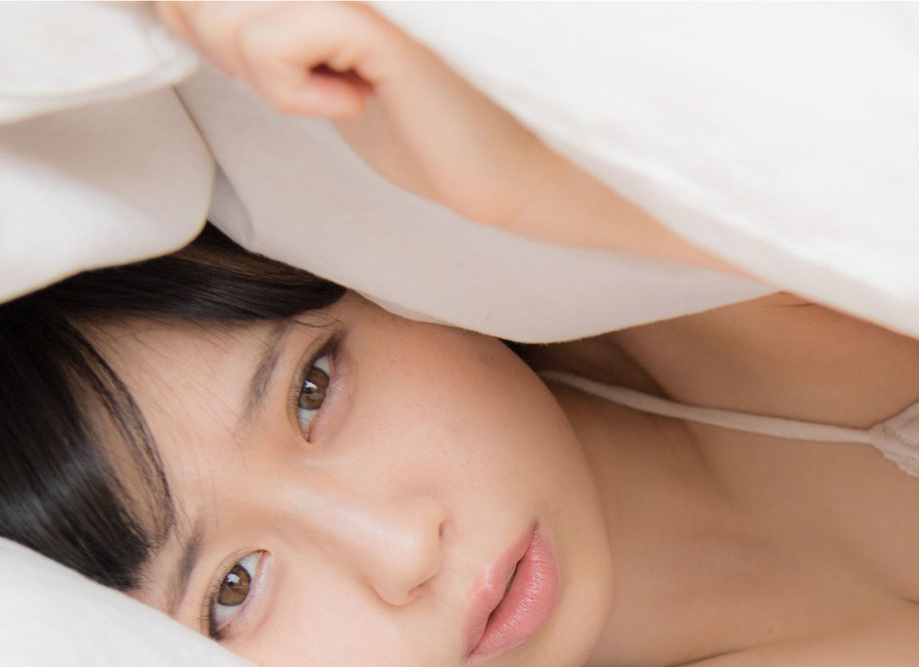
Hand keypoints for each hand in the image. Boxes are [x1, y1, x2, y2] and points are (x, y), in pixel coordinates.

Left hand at [154, 2, 739, 271]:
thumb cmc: (431, 127)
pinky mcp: (375, 17)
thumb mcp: (324, 68)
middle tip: (313, 78)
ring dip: (261, 72)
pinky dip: (292, 91)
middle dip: (224, 42)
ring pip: (224, 11)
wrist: (521, 172)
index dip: (201, 15)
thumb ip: (255, 30)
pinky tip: (353, 102)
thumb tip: (171, 5)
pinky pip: (270, 44)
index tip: (285, 62)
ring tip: (339, 90)